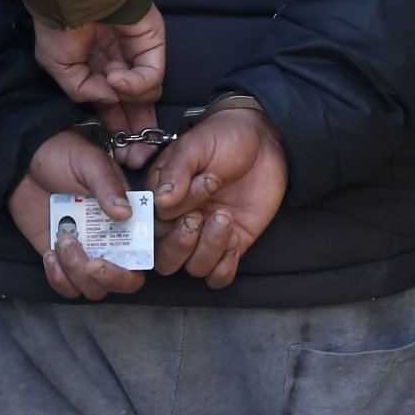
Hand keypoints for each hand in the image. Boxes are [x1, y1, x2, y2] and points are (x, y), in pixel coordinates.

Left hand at [8, 130, 145, 299]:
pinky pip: (66, 286)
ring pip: (94, 289)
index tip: (126, 250)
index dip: (144, 260)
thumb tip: (126, 213)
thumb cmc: (62, 155)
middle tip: (93, 263)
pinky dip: (58, 278)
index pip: (147, 250)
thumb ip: (107, 186)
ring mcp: (85, 252)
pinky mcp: (59, 259)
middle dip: (112, 278)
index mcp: (126, 217)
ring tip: (63, 241)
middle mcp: (111, 241)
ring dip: (78, 273)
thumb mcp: (89, 163)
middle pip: (127, 281)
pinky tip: (50, 254)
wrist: (23, 161)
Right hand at [33, 4, 165, 168]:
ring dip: (126, 95)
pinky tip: (116, 74)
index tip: (120, 157)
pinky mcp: (152, 46)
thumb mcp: (59, 71)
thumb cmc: (59, 30)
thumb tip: (109, 100)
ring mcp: (137, 55)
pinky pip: (152, 77)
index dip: (117, 131)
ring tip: (108, 79)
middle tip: (136, 156)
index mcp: (95, 71)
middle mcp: (119, 65)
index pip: (113, 107)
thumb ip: (83, 93)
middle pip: (136, 106)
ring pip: (146, 94)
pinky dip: (135, 82)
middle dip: (137, 131)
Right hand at [146, 108, 287, 287]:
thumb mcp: (195, 146)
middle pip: (165, 259)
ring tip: (224, 218)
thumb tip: (161, 201)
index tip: (197, 186)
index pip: (152, 225)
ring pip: (193, 268)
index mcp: (161, 200)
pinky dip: (224, 269)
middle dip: (181, 244)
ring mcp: (205, 236)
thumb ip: (176, 171)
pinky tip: (234, 243)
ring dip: (208, 249)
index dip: (169, 216)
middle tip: (199, 216)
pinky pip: (219, 276)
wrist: (262, 140)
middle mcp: (179, 223)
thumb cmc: (222, 138)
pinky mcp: (232, 244)